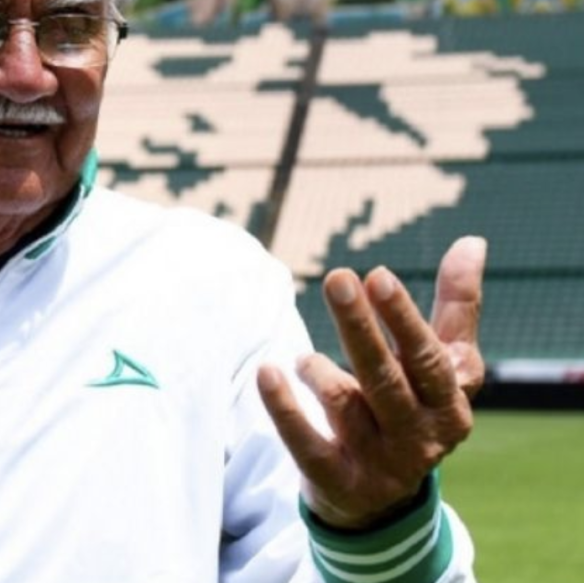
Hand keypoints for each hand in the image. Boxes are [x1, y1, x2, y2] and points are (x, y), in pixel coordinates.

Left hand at [257, 236, 486, 528]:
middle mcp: (420, 437)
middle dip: (359, 327)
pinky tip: (267, 373)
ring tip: (303, 358)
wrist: (383, 498)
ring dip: (319, 372)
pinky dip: (284, 408)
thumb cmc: (415, 408)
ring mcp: (378, 462)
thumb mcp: (445, 366)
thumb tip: (472, 241)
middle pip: (385, 377)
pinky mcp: (337, 480)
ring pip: (344, 406)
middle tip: (337, 278)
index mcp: (450, 404)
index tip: (378, 275)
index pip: (428, 357)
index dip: (403, 317)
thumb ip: (456, 307)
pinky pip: (306, 443)